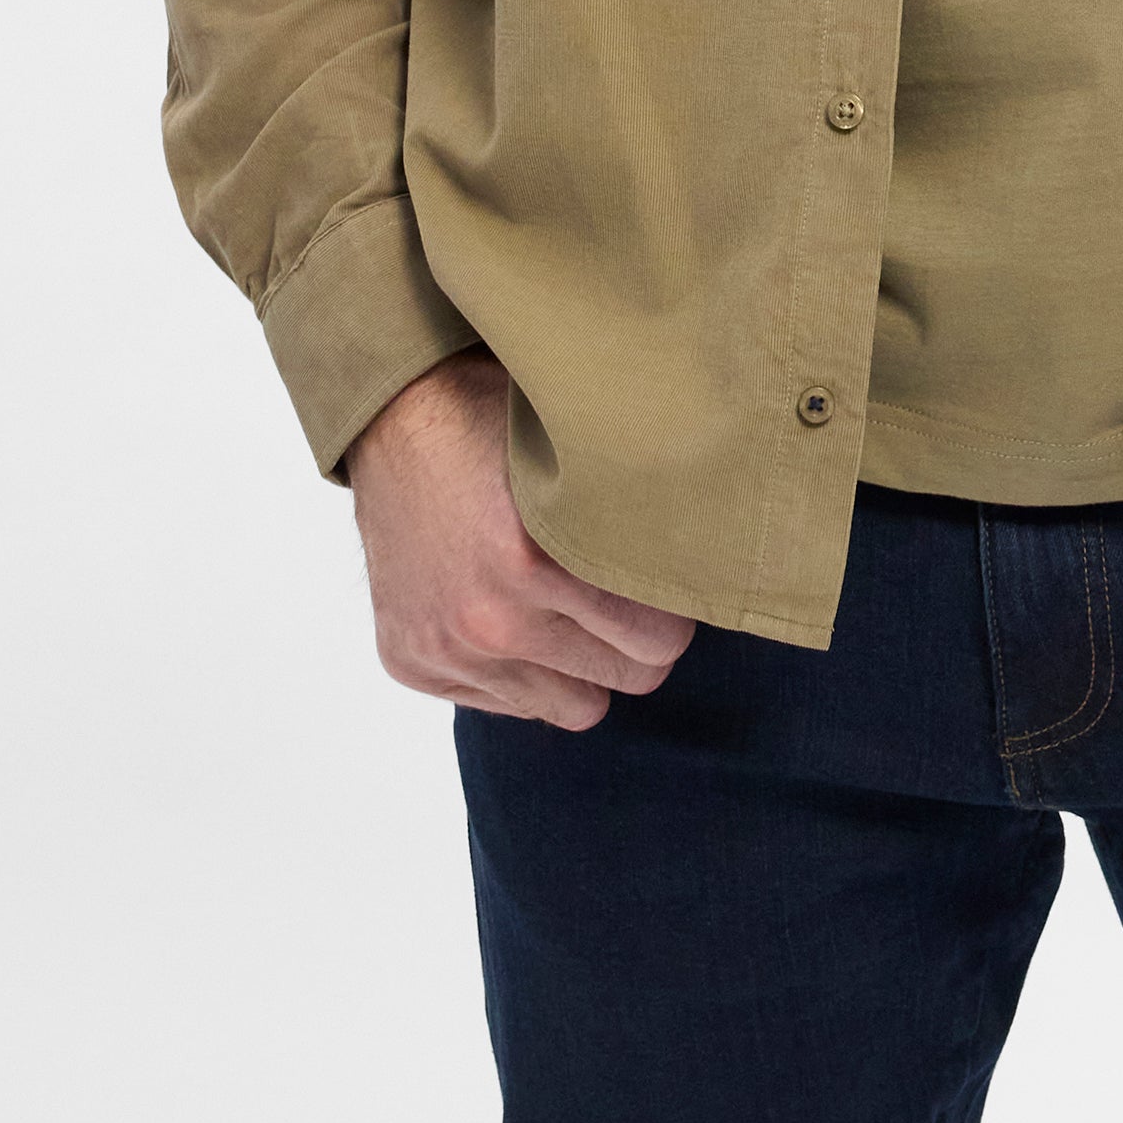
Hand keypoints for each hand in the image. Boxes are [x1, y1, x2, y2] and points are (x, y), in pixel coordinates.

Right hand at [347, 350, 695, 729]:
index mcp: (535, 562)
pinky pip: (506, 703)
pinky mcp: (412, 663)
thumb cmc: (502, 421)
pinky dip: (520, 669)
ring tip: (571, 609)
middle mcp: (488, 620)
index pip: (659, 641)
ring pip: (568, 708)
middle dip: (636, 643)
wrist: (395, 414)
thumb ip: (638, 509)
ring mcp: (446, 650)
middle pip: (624, 681)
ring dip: (580, 667)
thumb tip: (727, 540)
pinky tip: (512, 609)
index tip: (668, 580)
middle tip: (627, 596)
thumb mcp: (579, 450)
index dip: (673, 608)